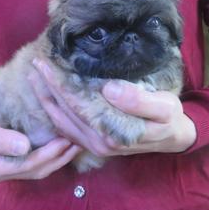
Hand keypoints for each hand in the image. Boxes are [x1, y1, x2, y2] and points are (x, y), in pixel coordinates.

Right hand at [0, 102, 81, 181]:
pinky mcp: (13, 162)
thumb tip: (24, 147)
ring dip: (59, 158)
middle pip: (34, 170)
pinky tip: (66, 144)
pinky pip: (36, 162)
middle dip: (58, 158)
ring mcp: (6, 170)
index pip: (23, 165)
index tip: (64, 140)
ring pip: (38, 169)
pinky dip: (52, 155)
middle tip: (78, 141)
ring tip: (77, 144)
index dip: (46, 154)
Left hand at [29, 58, 196, 156]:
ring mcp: (94, 146)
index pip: (76, 104)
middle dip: (47, 87)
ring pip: (61, 121)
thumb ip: (139, 100)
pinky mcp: (94, 145)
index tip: (44, 64)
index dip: (58, 84)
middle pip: (64, 112)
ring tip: (35, 78)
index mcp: (111, 132)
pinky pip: (66, 129)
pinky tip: (48, 98)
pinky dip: (54, 112)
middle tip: (35, 64)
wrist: (173, 137)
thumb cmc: (169, 119)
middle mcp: (97, 142)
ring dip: (46, 99)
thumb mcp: (164, 107)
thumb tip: (109, 89)